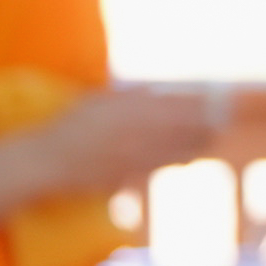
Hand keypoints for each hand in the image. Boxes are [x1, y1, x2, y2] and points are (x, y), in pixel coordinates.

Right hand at [32, 85, 217, 195]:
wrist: (47, 160)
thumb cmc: (70, 126)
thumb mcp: (98, 102)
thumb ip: (128, 97)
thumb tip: (154, 91)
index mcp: (126, 110)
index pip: (171, 105)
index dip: (195, 106)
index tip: (211, 104)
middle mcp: (132, 131)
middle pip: (179, 128)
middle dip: (201, 127)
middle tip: (218, 126)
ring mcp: (131, 154)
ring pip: (173, 149)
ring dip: (194, 145)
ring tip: (208, 141)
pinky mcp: (128, 173)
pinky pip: (159, 165)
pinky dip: (176, 160)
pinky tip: (187, 158)